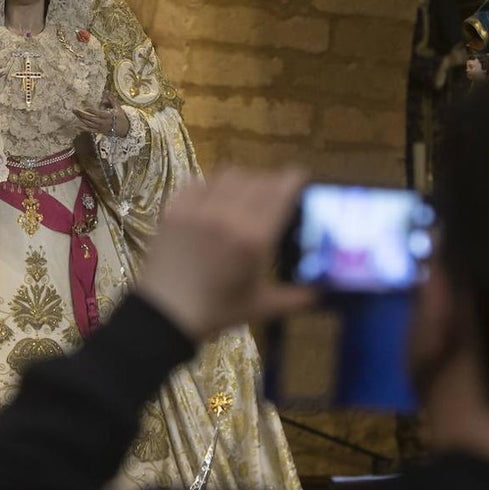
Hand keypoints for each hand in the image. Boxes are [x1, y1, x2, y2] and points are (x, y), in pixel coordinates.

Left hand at [74, 103, 129, 136]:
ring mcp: (101, 128)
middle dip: (82, 114)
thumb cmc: (121, 117)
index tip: (86, 108)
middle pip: (91, 119)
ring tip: (75, 113)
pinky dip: (84, 128)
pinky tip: (77, 125)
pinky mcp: (99, 131)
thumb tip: (106, 91)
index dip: (92, 111)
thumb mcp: (118, 108)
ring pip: (89, 124)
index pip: (99, 113)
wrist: (124, 129)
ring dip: (81, 119)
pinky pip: (90, 130)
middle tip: (75, 109)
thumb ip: (112, 100)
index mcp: (108, 116)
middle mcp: (103, 122)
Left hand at [137, 168, 316, 341]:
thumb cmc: (217, 312)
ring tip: (245, 194)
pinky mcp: (175, 208)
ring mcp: (199, 208)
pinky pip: (200, 181)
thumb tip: (324, 293)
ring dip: (244, 180)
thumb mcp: (262, 306)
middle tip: (274, 194)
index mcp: (254, 237)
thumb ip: (297, 297)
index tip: (300, 179)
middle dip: (271, 182)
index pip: (281, 190)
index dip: (294, 179)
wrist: (164, 315)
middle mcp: (229, 214)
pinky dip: (213, 185)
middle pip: (259, 178)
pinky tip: (215, 199)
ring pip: (230, 174)